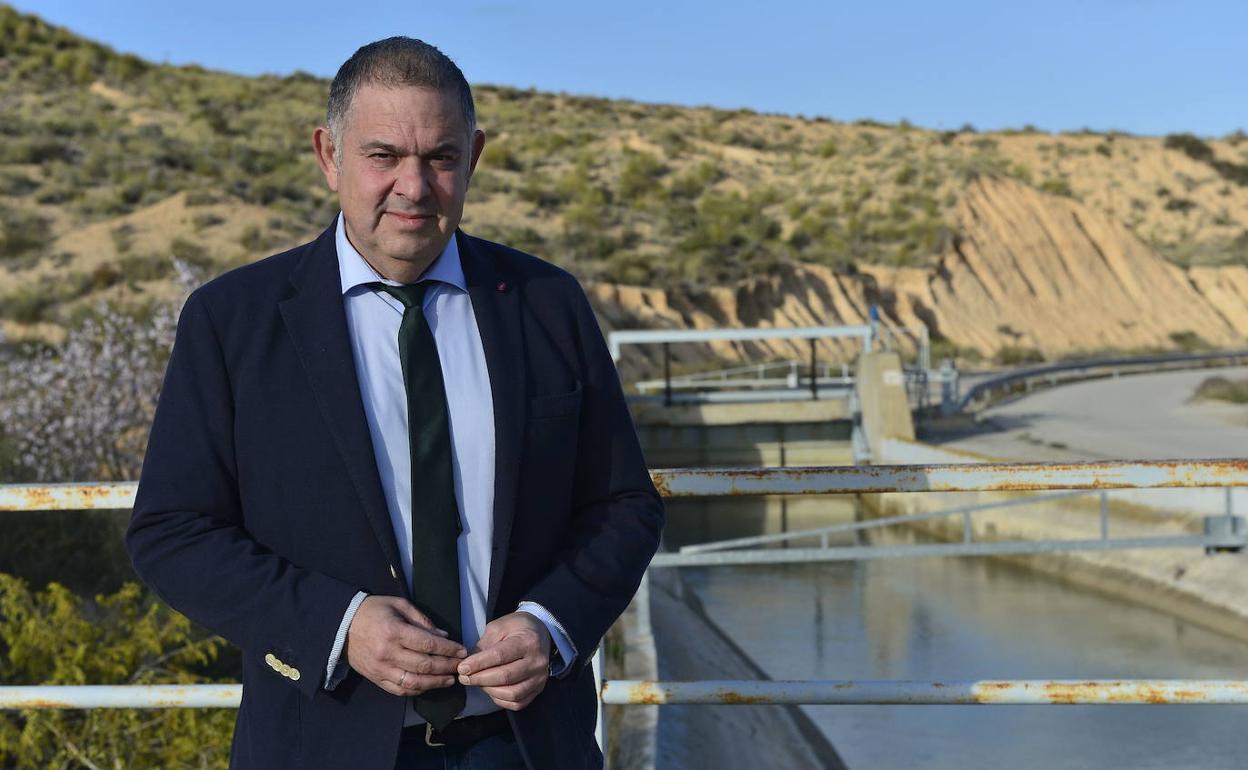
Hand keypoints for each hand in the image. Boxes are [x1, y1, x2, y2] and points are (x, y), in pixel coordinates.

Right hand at [346, 596, 466, 696]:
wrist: (342, 625)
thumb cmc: (374, 610)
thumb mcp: (399, 605)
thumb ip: (422, 620)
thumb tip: (443, 636)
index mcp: (394, 631)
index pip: (428, 644)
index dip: (448, 649)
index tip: (462, 650)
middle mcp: (387, 652)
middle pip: (424, 665)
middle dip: (446, 666)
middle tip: (460, 665)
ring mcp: (380, 668)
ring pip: (413, 681)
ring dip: (435, 683)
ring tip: (449, 679)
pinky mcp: (375, 678)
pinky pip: (399, 689)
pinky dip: (417, 690)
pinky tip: (429, 685)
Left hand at [457, 612, 550, 710]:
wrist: (541, 632)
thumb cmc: (517, 627)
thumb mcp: (499, 627)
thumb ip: (485, 645)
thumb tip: (469, 664)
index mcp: (528, 641)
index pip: (500, 656)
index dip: (478, 664)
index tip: (462, 668)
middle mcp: (537, 661)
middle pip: (505, 676)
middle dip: (480, 679)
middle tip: (464, 677)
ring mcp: (540, 677)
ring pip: (512, 693)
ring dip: (489, 690)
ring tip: (478, 682)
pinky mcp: (538, 689)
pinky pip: (517, 703)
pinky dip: (501, 700)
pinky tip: (491, 690)